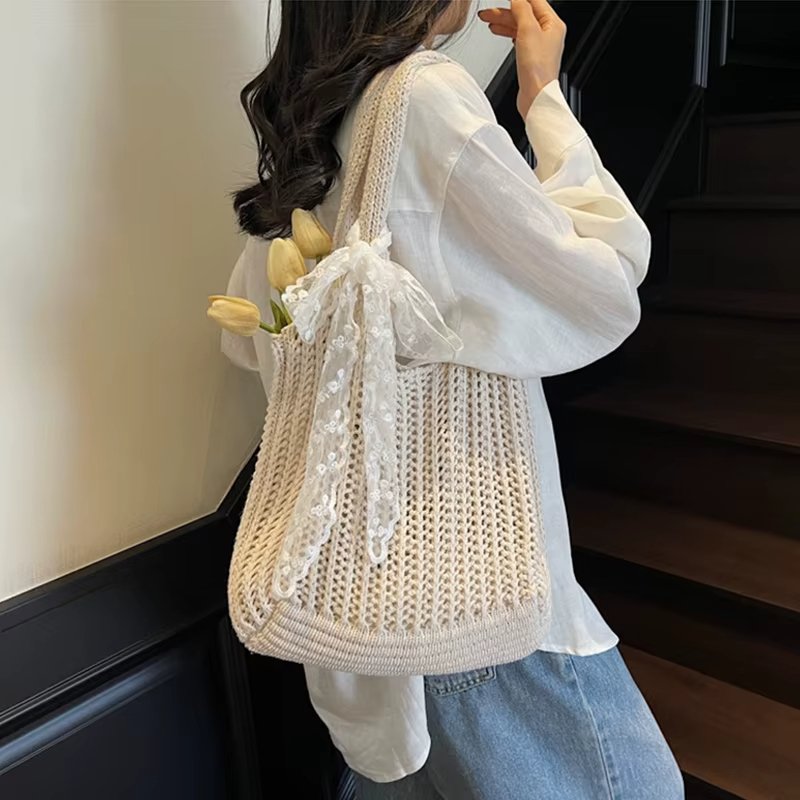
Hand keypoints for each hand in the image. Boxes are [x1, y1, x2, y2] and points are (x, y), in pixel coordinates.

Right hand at [478, 0, 565, 117]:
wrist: (535, 96)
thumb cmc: (537, 69)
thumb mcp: (528, 30)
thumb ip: (522, 9)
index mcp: (553, 23)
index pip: (534, 0)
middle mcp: (548, 33)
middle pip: (524, 13)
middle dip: (504, 11)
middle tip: (488, 11)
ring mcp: (539, 45)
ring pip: (519, 25)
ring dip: (503, 21)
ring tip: (488, 20)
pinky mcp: (531, 57)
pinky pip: (518, 38)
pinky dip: (507, 33)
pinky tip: (499, 31)